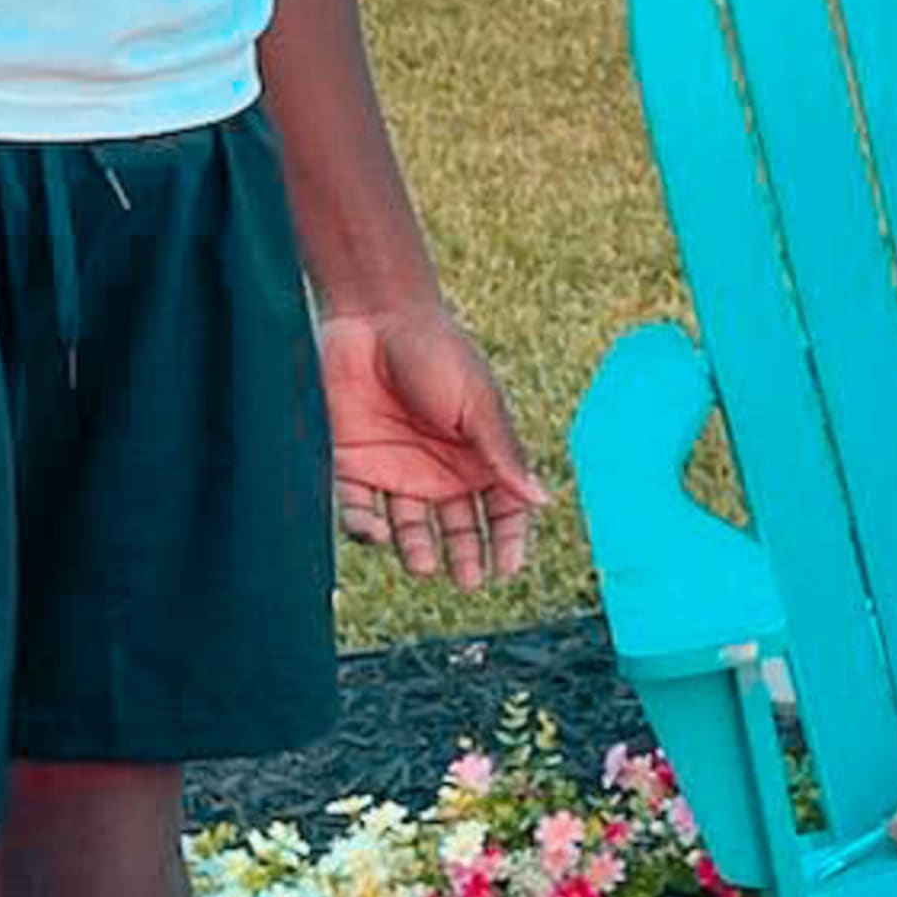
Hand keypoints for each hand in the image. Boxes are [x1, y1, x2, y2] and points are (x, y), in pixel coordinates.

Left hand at [320, 303, 545, 589]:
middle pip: (459, 527)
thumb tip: (543, 502)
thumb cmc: (437, 352)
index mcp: (479, 454)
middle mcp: (440, 469)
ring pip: (409, 528)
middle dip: (465, 557)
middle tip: (468, 580)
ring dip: (417, 550)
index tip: (508, 567)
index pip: (503, 510)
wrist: (373, 316)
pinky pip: (357, 509)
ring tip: (424, 565)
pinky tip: (375, 532)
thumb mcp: (477, 404)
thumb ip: (503, 455)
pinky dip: (364, 527)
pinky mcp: (353, 464)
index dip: (509, 540)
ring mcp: (396, 469)